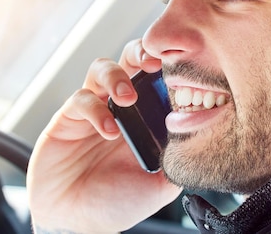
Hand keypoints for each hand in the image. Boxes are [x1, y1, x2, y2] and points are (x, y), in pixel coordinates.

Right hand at [27, 40, 180, 233]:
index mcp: (144, 116)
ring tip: (128, 98)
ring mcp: (93, 109)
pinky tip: (108, 130)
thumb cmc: (116, 201)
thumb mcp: (160, 185)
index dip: (166, 65)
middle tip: (153, 63)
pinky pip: (81, 99)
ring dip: (117, 76)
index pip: (156, 77)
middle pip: (129, 60)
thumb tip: (202, 139)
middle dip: (141, 53)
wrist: (77, 221)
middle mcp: (119, 107)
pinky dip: (96, 110)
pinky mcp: (68, 119)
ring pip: (102, 68)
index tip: (180, 65)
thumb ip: (179, 160)